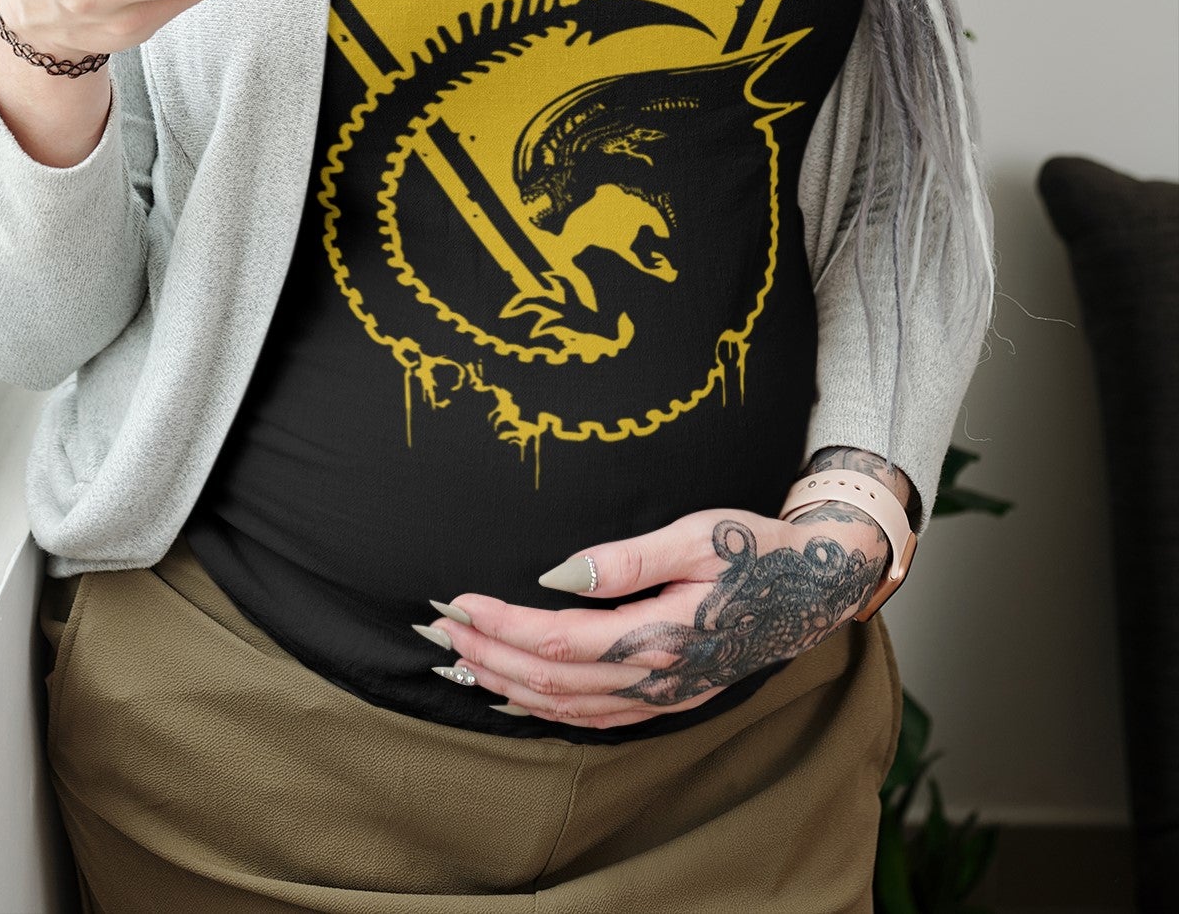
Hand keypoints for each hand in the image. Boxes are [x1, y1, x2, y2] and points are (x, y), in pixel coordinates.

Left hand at [425, 503, 891, 729]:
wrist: (818, 585)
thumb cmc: (757, 549)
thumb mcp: (697, 535)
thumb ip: (627, 558)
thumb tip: (556, 573)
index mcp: (662, 636)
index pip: (557, 641)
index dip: (500, 624)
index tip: (457, 599)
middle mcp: (658, 679)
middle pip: (550, 681)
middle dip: (487, 654)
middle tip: (437, 626)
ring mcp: (663, 697)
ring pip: (566, 708)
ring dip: (506, 685)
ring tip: (459, 658)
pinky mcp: (668, 698)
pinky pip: (593, 719)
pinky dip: (545, 709)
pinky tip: (517, 694)